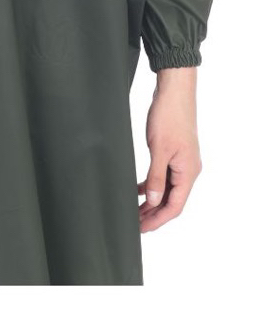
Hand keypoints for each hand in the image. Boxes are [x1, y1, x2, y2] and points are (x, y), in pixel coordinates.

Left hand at [137, 66, 201, 232]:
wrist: (173, 93)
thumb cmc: (168, 117)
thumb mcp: (159, 149)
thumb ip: (156, 177)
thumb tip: (154, 201)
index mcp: (188, 173)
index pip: (174, 206)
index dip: (157, 220)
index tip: (141, 228)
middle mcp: (188, 170)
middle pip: (171, 201)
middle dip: (153, 214)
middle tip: (135, 224)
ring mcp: (181, 162)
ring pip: (167, 189)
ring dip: (152, 201)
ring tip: (135, 211)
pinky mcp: (173, 153)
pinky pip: (163, 176)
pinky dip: (152, 184)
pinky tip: (139, 189)